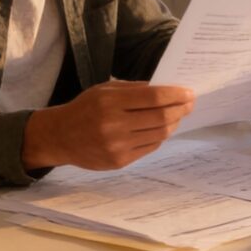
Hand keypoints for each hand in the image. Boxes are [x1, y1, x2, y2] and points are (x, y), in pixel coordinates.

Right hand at [21, 80, 194, 171]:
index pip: (153, 97)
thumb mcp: (104, 90)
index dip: (175, 95)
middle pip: (160, 117)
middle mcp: (115, 125)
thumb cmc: (85, 108)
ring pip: (159, 134)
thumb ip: (133, 89)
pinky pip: (150, 147)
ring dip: (173, 123)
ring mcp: (118, 146)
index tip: (189, 92)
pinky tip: (162, 128)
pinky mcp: (120, 161)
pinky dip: (160, 136)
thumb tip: (164, 89)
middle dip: (180, 109)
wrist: (61, 137)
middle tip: (190, 104)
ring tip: (178, 115)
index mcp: (111, 102)